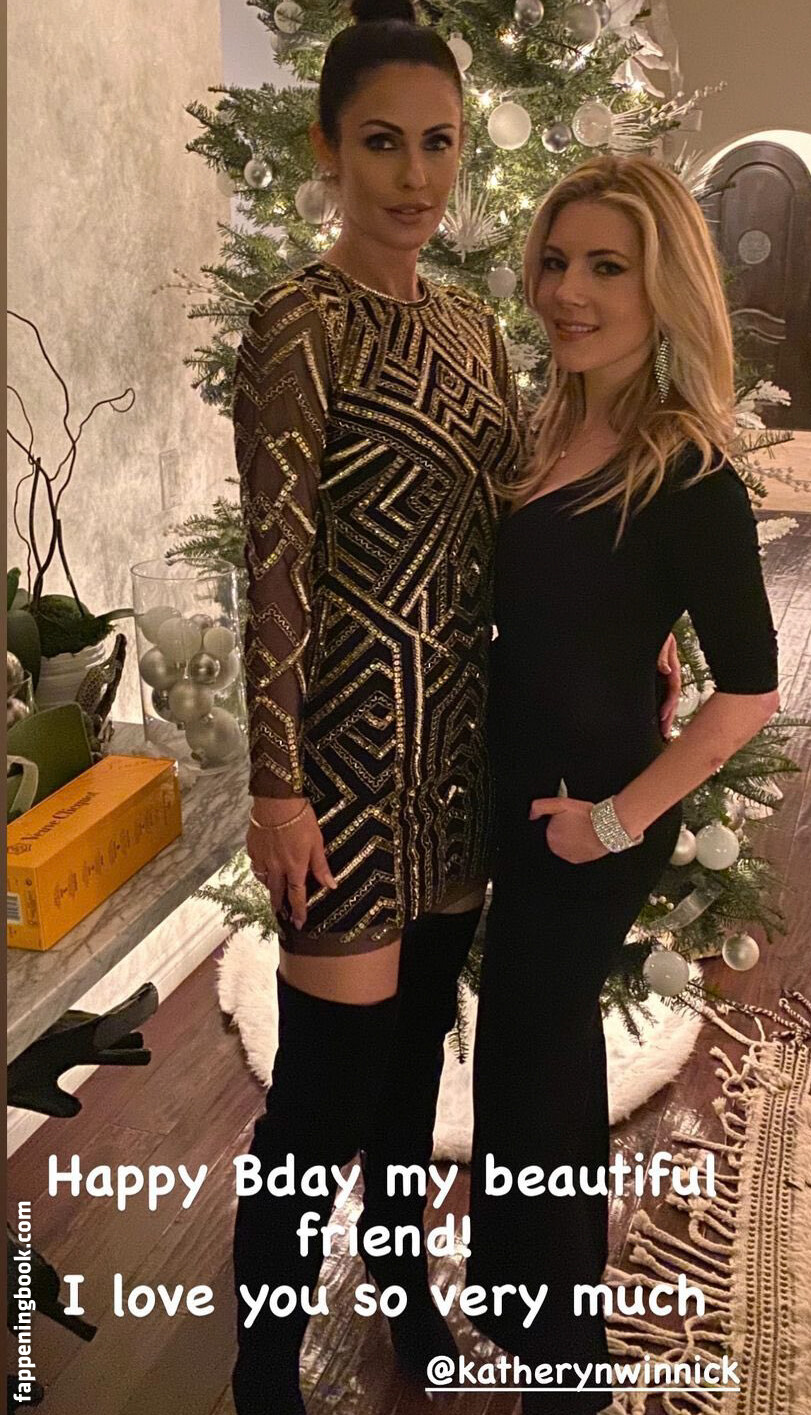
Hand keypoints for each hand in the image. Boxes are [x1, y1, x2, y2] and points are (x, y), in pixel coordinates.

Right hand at [247, 798, 336, 930]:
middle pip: (276, 892)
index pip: (296, 896)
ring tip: (273, 892)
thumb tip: (331, 885)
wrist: (275, 801)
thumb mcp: (317, 842)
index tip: (298, 923)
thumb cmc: (300, 819)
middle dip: (279, 906)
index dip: (298, 911)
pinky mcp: (252, 848)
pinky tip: (263, 867)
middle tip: (281, 916)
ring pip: (264, 880)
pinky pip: (256, 865)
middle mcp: (276, 867)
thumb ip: (321, 866)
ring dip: (270, 889)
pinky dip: (260, 870)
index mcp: (294, 867)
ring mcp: (262, 858)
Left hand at [528, 797, 606, 863]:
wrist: (607, 827)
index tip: (569, 818)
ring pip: (564, 845)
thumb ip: (540, 807)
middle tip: (577, 823)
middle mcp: (555, 848)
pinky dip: (577, 846)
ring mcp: (566, 855)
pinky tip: (584, 839)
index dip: (560, 821)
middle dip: (564, 830)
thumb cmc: (587, 815)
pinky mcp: (576, 860)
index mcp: (550, 834)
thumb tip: (531, 815)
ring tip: (581, 831)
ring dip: (570, 839)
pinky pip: (573, 852)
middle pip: (556, 836)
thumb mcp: (561, 803)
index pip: (550, 827)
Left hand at [657, 633, 681, 739]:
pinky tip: (654, 717)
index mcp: (671, 666)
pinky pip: (656, 693)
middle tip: (664, 735)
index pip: (673, 689)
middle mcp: (667, 673)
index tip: (664, 718)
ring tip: (662, 732)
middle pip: (670, 698)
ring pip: (664, 698)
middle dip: (668, 717)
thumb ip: (662, 653)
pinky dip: (656, 705)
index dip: (669, 704)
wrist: (646, 621)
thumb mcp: (661, 639)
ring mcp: (661, 675)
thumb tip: (666, 671)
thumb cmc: (656, 630)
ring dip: (664, 714)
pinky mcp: (653, 676)